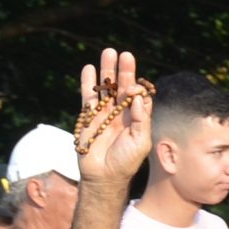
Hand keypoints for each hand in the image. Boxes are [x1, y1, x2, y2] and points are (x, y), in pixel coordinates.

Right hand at [74, 48, 155, 180]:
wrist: (103, 176)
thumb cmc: (126, 161)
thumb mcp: (140, 141)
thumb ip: (141, 119)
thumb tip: (138, 97)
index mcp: (136, 117)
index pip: (138, 95)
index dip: (137, 87)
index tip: (134, 85)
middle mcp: (121, 112)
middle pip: (122, 86)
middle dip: (123, 71)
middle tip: (124, 54)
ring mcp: (104, 113)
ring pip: (105, 87)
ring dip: (106, 71)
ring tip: (108, 52)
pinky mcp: (88, 117)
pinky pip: (88, 96)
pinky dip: (87, 83)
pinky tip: (89, 68)